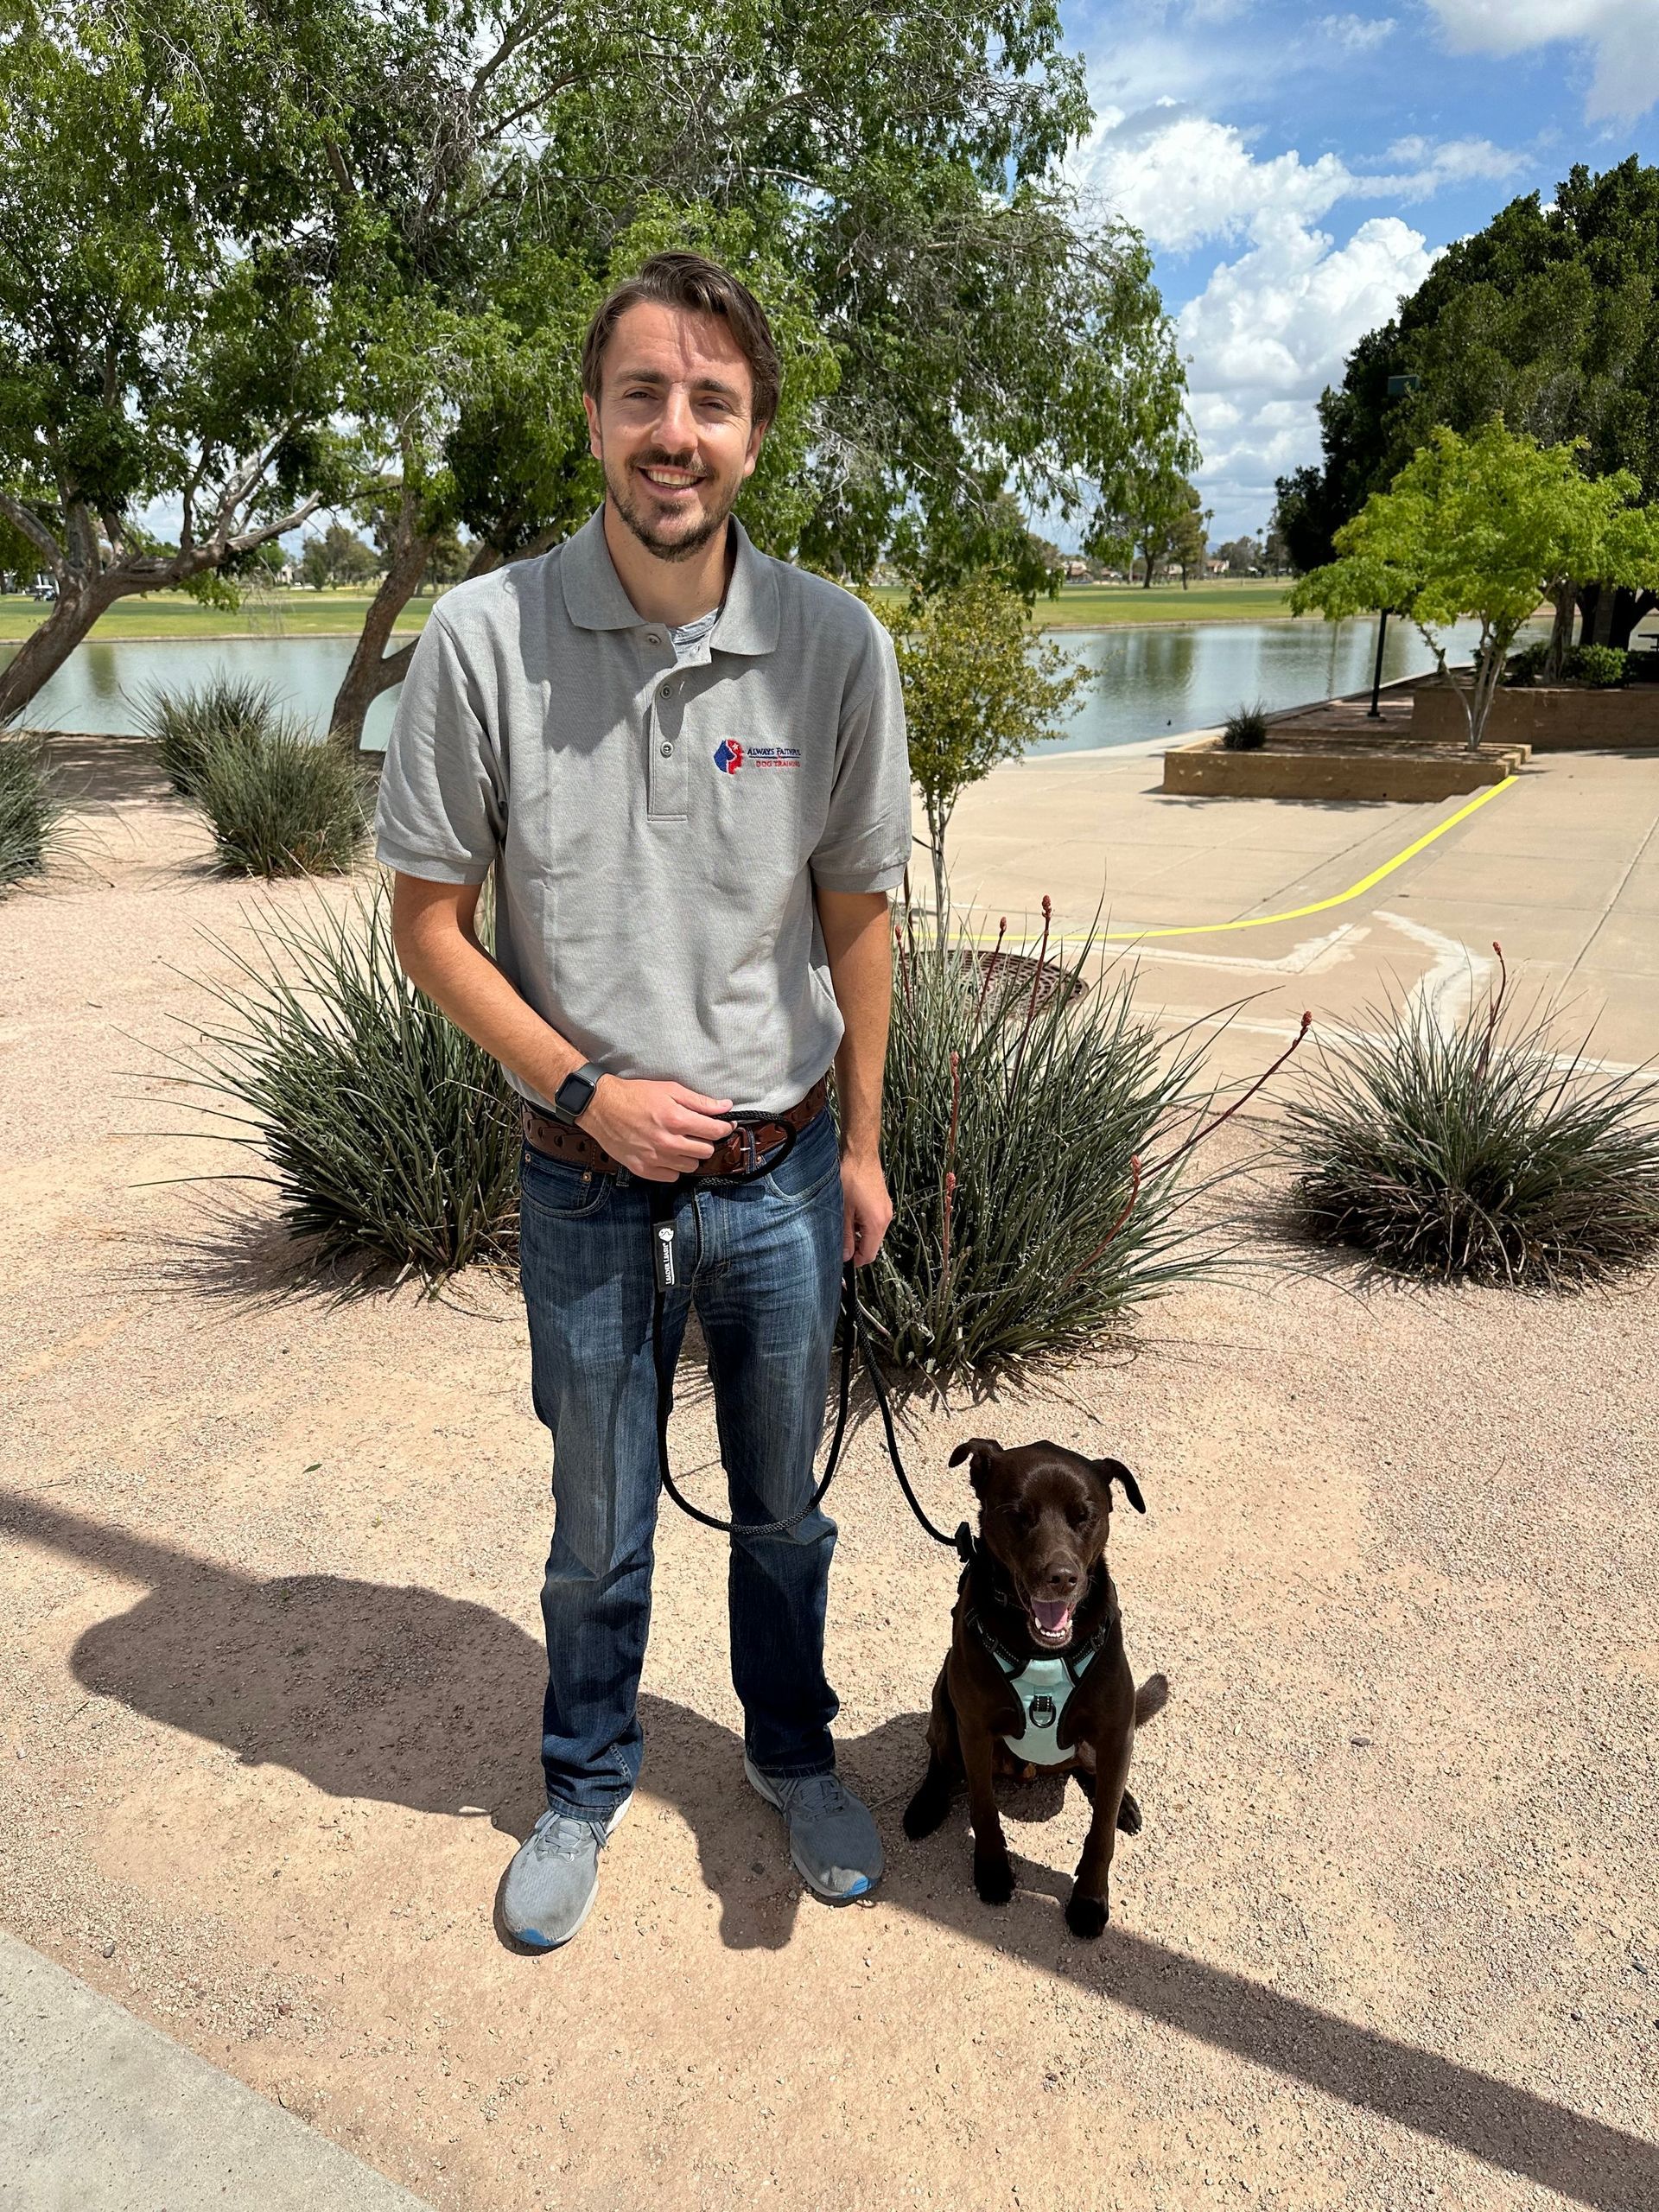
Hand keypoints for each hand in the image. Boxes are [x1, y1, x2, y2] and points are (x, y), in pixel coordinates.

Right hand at [580, 1076, 732, 1181]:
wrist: (602, 1107)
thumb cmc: (635, 1095)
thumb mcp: (670, 1089)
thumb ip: (700, 1101)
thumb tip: (725, 1106)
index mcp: (677, 1120)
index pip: (715, 1132)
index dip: (724, 1128)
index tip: (725, 1125)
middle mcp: (668, 1142)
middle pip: (705, 1151)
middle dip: (706, 1141)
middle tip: (698, 1132)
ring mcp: (654, 1158)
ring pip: (690, 1166)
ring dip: (690, 1155)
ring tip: (681, 1143)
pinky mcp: (642, 1169)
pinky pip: (671, 1176)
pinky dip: (673, 1167)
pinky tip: (667, 1154)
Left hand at [839, 1148, 892, 1266]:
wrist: (861, 1155)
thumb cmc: (851, 1178)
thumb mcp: (842, 1211)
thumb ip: (845, 1236)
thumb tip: (845, 1256)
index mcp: (876, 1223)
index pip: (869, 1254)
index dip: (855, 1262)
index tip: (842, 1261)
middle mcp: (885, 1218)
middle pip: (872, 1245)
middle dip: (856, 1248)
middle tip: (839, 1241)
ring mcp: (886, 1210)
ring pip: (873, 1234)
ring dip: (858, 1234)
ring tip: (842, 1223)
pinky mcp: (883, 1203)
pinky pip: (874, 1222)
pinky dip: (862, 1224)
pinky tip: (850, 1214)